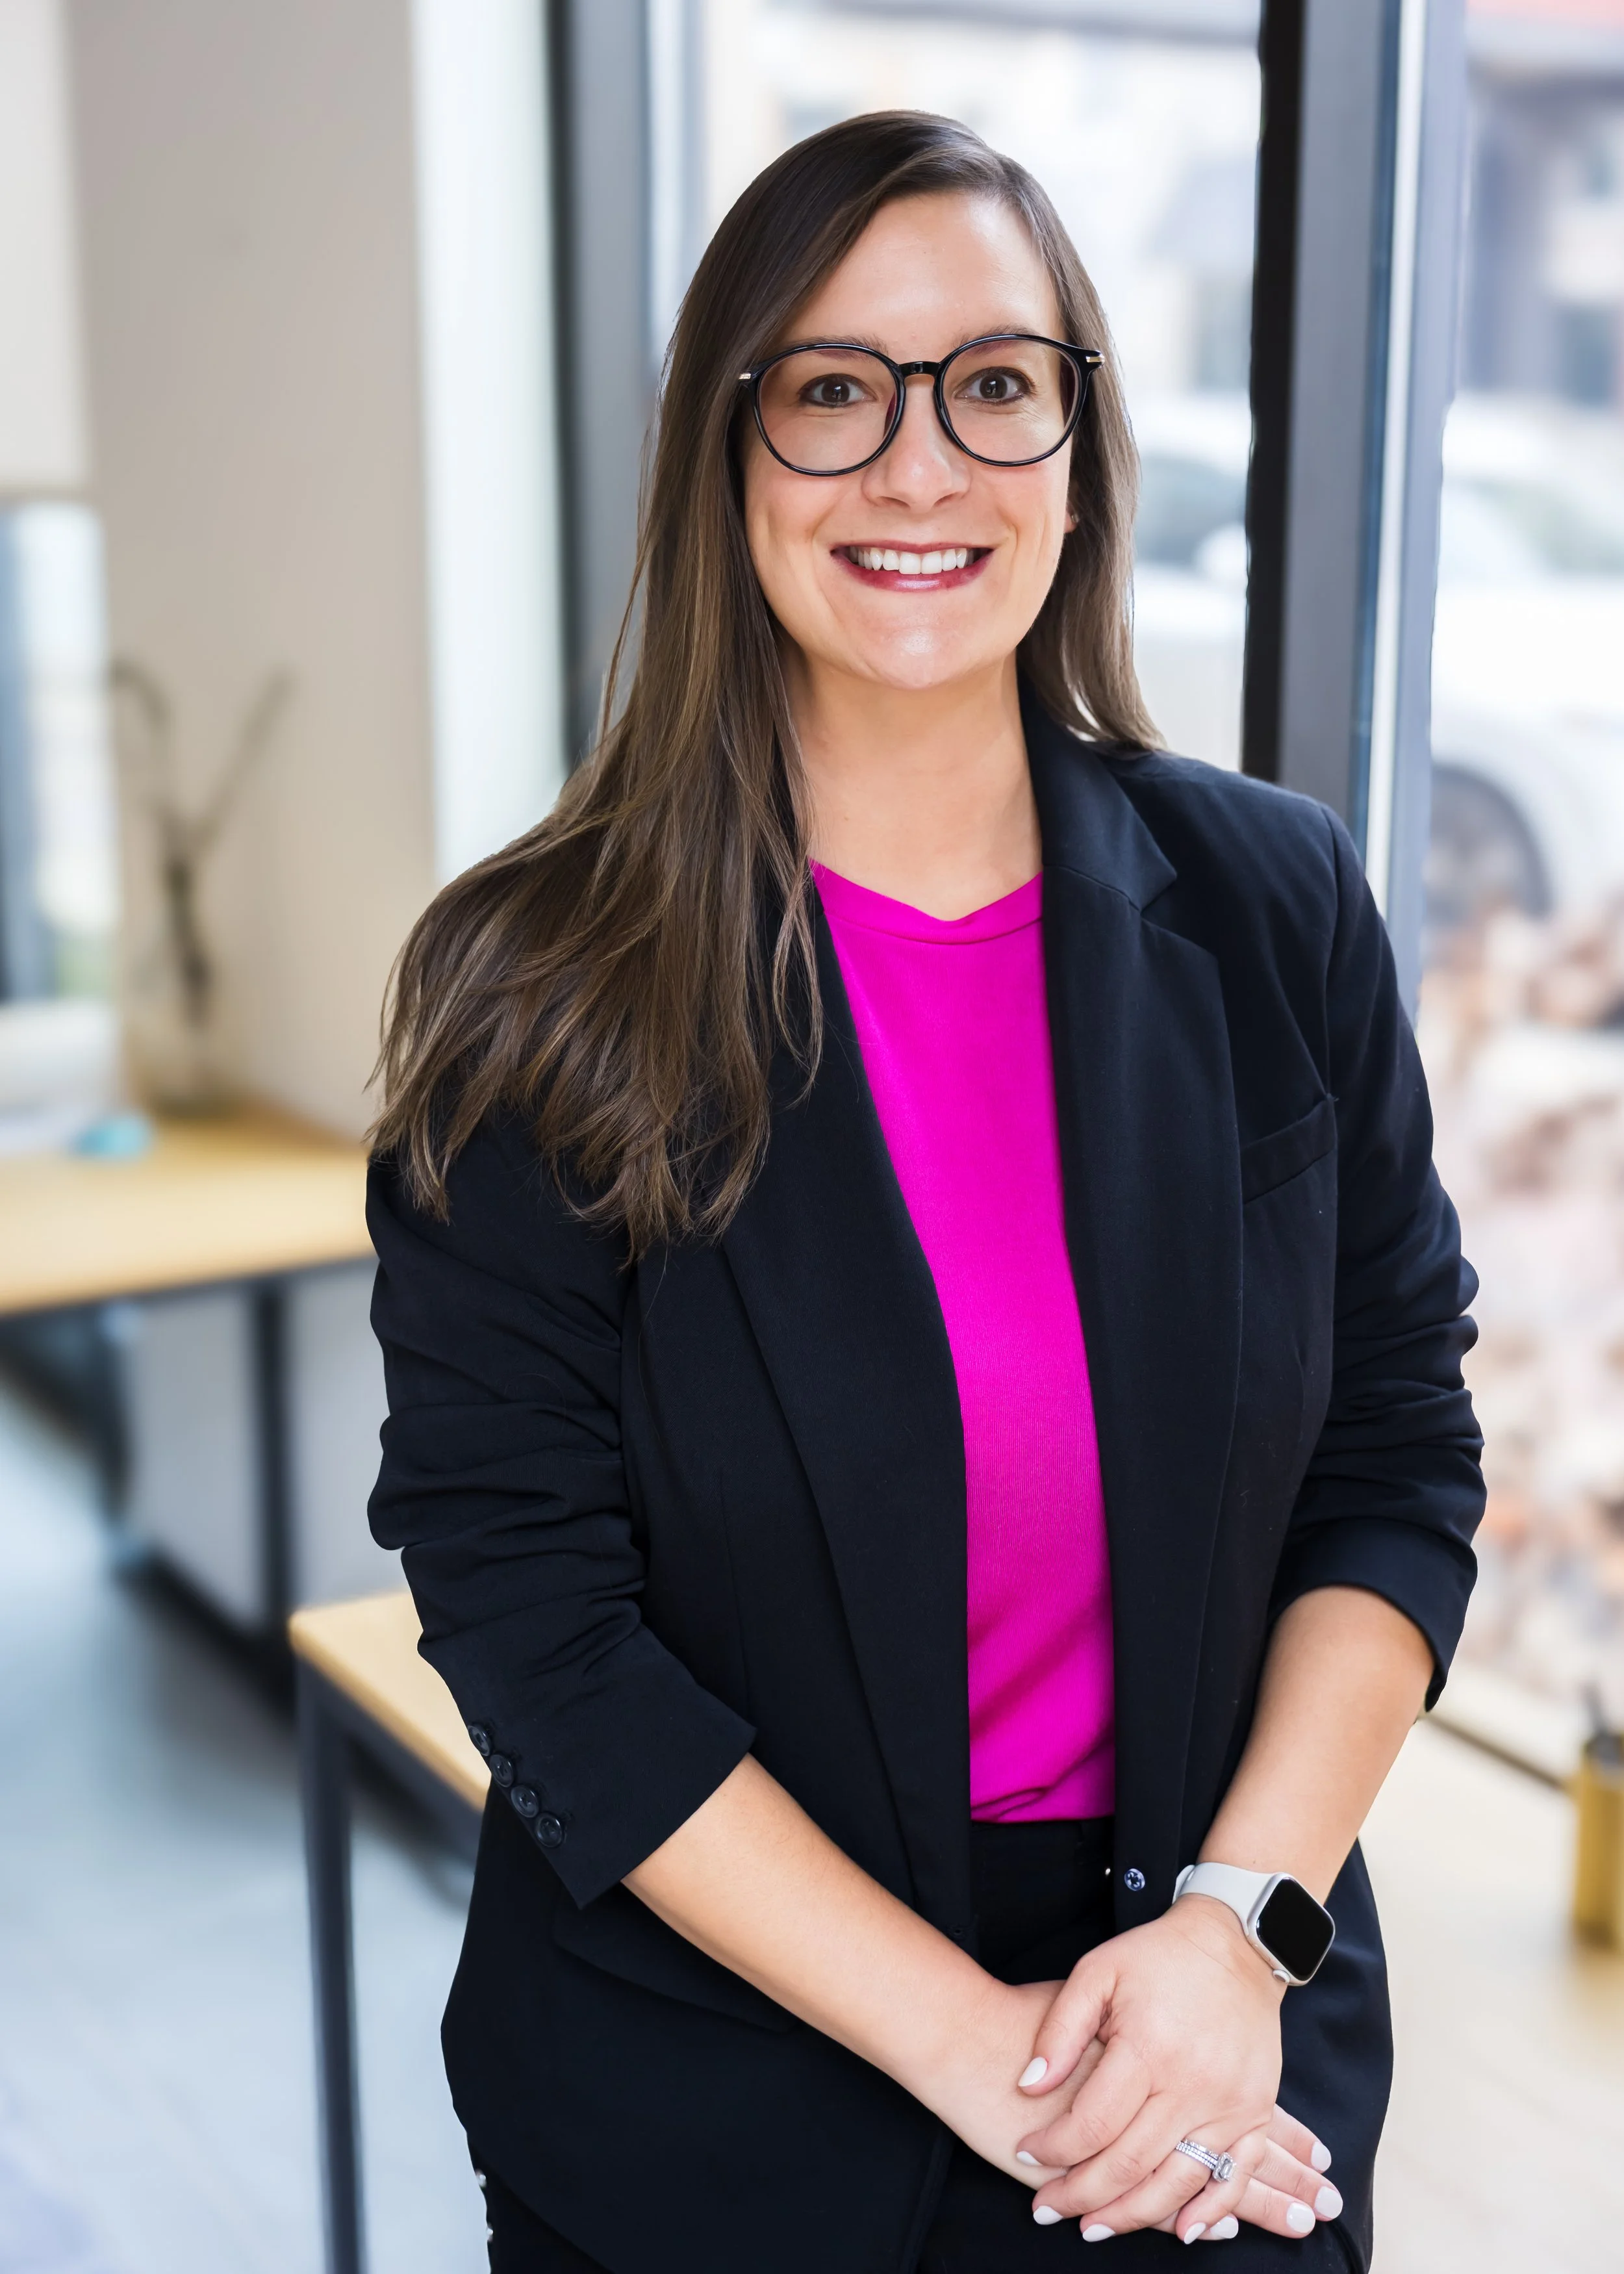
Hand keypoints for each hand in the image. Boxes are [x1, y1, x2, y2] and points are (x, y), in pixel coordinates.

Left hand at [910, 1966, 1342, 2244]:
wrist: (1235, 1944)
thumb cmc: (1157, 1956)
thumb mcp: (1096, 1972)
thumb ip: (1060, 2031)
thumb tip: (1028, 2085)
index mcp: (1148, 2047)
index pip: (1092, 2122)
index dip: (1054, 2147)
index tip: (1025, 2152)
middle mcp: (1192, 2084)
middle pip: (1129, 2162)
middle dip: (1081, 2195)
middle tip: (1047, 2210)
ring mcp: (1229, 2103)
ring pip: (1176, 2182)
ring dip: (1132, 2216)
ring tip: (1093, 2227)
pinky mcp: (1255, 2112)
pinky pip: (1232, 2177)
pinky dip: (1208, 2212)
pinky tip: (1180, 2231)